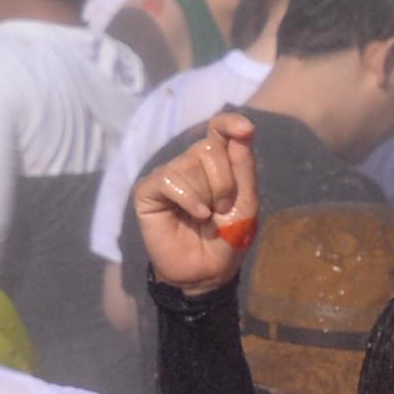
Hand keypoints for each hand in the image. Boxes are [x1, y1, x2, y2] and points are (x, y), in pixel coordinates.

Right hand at [132, 112, 259, 293]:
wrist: (207, 270)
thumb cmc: (228, 236)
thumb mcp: (245, 202)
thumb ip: (244, 166)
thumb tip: (244, 127)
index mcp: (216, 163)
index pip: (218, 130)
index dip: (229, 123)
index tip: (245, 128)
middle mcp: (190, 164)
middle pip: (209, 148)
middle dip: (225, 182)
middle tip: (223, 209)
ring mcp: (168, 175)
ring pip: (189, 164)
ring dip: (208, 196)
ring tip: (207, 218)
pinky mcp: (148, 190)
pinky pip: (169, 180)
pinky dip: (189, 199)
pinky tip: (197, 216)